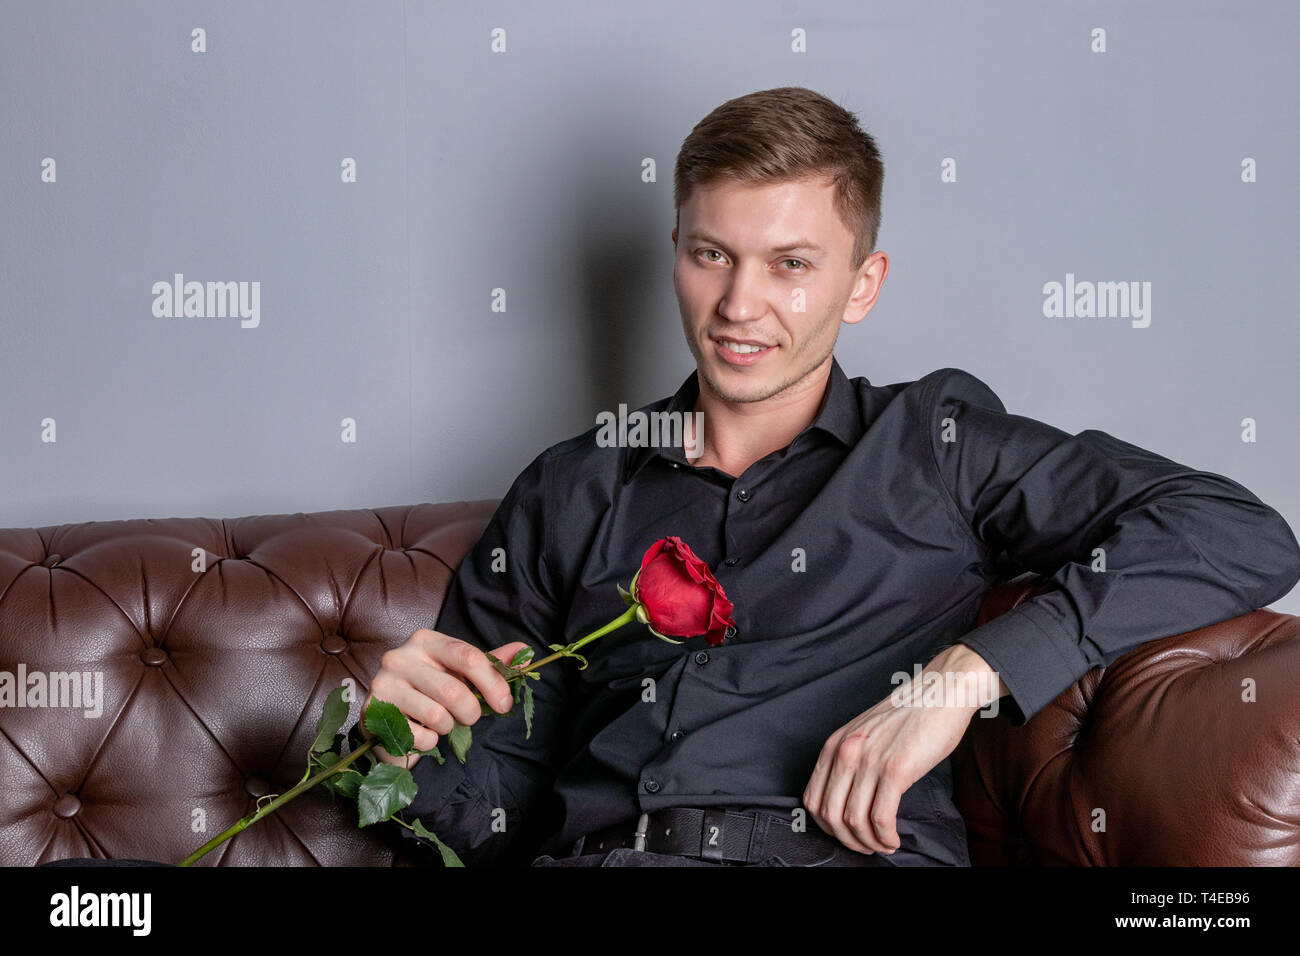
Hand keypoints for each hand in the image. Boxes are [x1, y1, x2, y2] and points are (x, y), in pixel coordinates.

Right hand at [360, 628, 528, 768]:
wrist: (388, 718)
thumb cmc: (430, 691)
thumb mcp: (460, 673)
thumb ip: (490, 663)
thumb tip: (524, 651)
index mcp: (425, 640)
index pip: (469, 657)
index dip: (494, 683)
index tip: (504, 704)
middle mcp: (400, 656)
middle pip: (455, 691)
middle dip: (470, 712)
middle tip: (467, 717)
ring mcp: (383, 684)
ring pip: (437, 715)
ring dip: (448, 726)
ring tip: (441, 722)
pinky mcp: (374, 713)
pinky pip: (419, 736)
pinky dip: (430, 742)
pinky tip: (422, 732)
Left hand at [802, 645, 1001, 855]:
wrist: (940, 692)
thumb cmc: (908, 715)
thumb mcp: (865, 734)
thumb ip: (851, 759)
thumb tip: (847, 798)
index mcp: (834, 745)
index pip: (812, 799)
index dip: (826, 827)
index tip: (845, 834)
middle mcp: (845, 752)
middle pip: (829, 815)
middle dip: (846, 840)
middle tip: (866, 847)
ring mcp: (869, 761)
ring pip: (853, 821)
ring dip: (868, 843)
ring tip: (883, 845)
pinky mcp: (896, 769)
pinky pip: (881, 818)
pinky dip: (885, 838)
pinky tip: (894, 839)